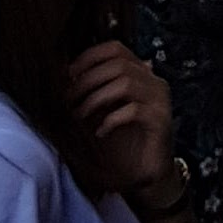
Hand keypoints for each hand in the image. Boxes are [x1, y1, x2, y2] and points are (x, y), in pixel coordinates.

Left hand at [65, 39, 173, 200]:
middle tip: (68, 99)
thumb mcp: (102, 112)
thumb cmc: (121, 142)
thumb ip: (91, 92)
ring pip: (126, 84)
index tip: (67, 73)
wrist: (146, 174)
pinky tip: (100, 132)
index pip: (116, 48)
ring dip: (96, 99)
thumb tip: (61, 76)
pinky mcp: (161, 121)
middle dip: (87, 80)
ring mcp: (160, 101)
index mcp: (141, 73)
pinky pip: (134, 111)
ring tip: (80, 115)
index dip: (89, 56)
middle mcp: (154, 82)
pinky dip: (111, 120)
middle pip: (119, 64)